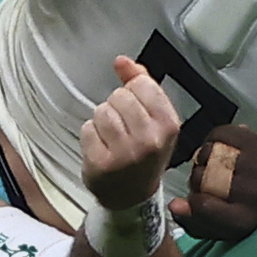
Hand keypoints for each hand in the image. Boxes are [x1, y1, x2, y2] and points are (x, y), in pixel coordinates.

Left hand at [76, 56, 182, 219]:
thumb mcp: (154, 119)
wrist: (131, 196)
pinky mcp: (101, 164)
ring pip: (101, 111)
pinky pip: (87, 129)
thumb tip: (122, 60)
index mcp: (169, 125)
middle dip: (117, 108)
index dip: (134, 93)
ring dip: (102, 122)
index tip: (138, 111)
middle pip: (119, 96)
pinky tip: (102, 150)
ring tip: (112, 139)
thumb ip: (141, 83)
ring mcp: (126, 154)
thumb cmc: (144, 152)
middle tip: (124, 130)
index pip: (142, 85)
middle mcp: (150, 140)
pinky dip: (90, 136)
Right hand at [176, 129, 256, 241]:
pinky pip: (223, 133)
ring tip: (212, 164)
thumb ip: (188, 219)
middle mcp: (256, 195)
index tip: (196, 201)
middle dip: (196, 178)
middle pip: (203, 178)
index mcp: (243, 220)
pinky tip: (218, 147)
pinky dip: (214, 137)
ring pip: (211, 153)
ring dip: (204, 156)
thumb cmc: (231, 209)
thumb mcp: (209, 225)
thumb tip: (174, 204)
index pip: (203, 206)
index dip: (192, 202)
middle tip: (204, 181)